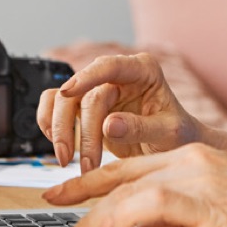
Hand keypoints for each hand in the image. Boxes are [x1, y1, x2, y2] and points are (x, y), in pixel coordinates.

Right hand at [37, 52, 197, 171]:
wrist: (172, 145)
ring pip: (62, 99)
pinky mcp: (84, 106)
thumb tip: (109, 124)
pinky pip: (55, 107)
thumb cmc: (176, 133)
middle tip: (73, 160)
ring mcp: (99, 89)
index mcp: (143, 70)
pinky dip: (50, 124)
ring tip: (67, 160)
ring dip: (59, 130)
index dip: (88, 76)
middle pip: (82, 92)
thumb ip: (142, 127)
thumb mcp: (169, 132)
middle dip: (74, 128)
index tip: (69, 91)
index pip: (111, 65)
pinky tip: (59, 146)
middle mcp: (118, 76)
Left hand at [42, 143, 226, 226]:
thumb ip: (183, 222)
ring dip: (90, 226)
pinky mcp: (203, 195)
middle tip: (51, 217)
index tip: (63, 194)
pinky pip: (141, 208)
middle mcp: (193, 158)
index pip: (135, 166)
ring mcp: (198, 173)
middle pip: (121, 175)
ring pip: (124, 193)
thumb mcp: (223, 218)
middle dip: (80, 196)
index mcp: (199, 159)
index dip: (95, 181)